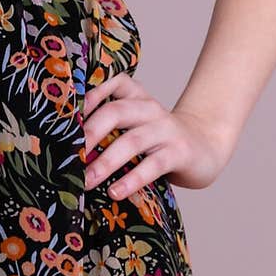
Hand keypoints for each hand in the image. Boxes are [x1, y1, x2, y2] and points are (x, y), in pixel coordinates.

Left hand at [81, 72, 235, 199]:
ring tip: (86, 180)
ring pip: (131, 141)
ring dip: (105, 162)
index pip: (114, 83)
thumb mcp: (137, 124)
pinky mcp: (179, 152)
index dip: (91, 95)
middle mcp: (150, 108)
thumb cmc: (160, 139)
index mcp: (138, 97)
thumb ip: (112, 126)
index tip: (68, 118)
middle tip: (69, 156)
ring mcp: (166, 129)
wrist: (207, 147)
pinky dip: (132, 179)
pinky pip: (152, 165)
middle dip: (89, 133)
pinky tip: (115, 192)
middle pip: (115, 112)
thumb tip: (70, 148)